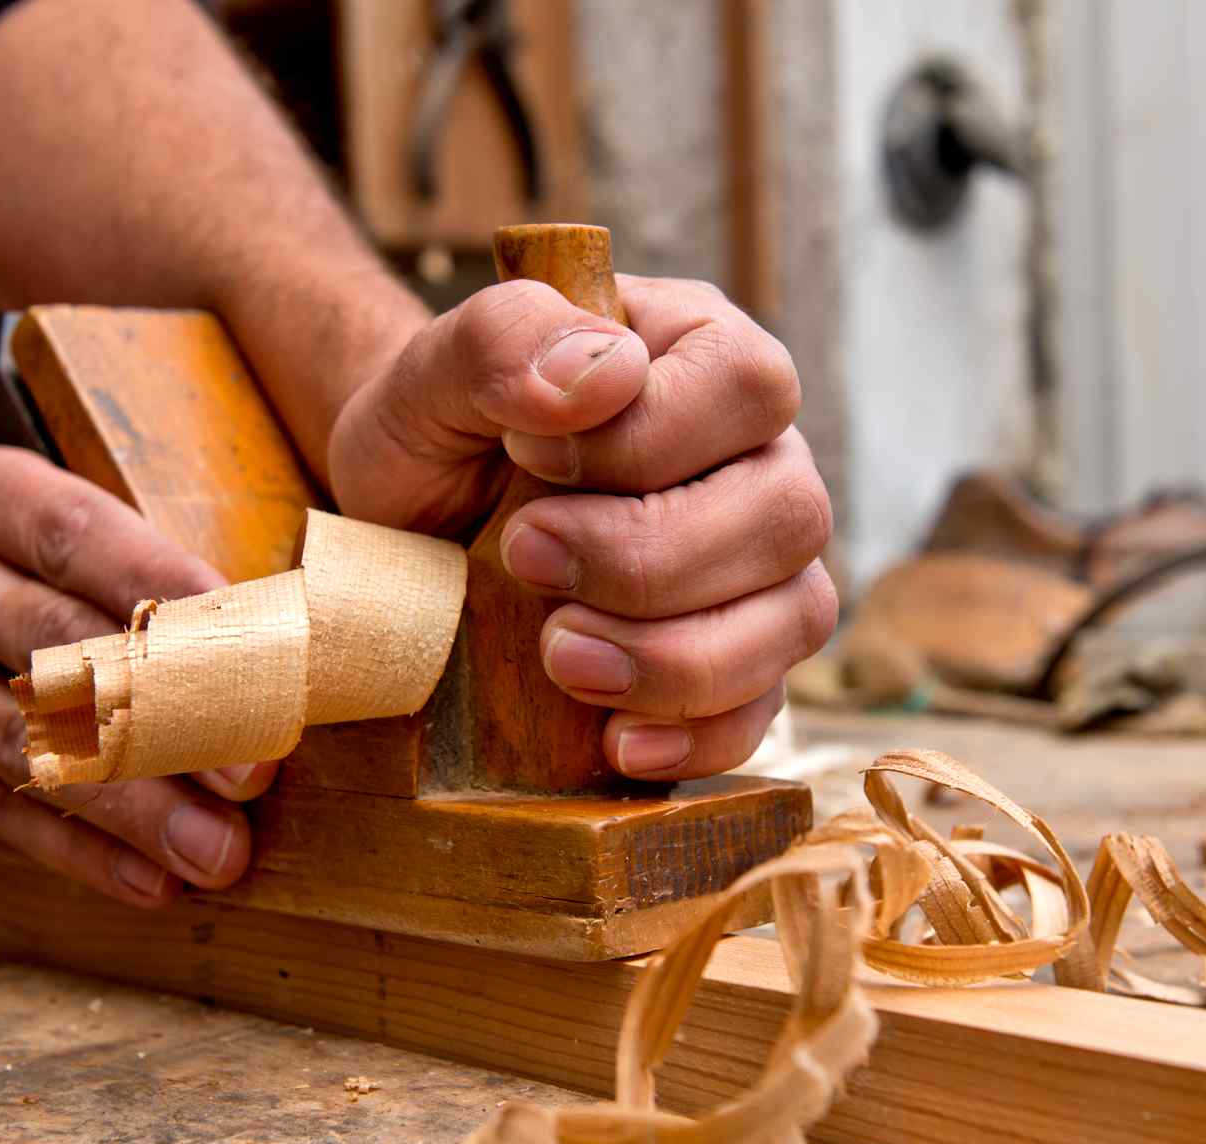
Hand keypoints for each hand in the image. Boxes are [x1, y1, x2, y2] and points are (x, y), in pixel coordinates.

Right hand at [0, 446, 272, 906]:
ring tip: (221, 853)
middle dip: (171, 713)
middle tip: (258, 767)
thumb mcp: (2, 519)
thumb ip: (111, 565)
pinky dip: (84, 856)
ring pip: (35, 750)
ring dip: (139, 809)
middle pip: (62, 651)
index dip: (173, 591)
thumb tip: (258, 642)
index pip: (82, 541)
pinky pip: (3, 818)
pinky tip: (152, 883)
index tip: (260, 641)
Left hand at [328, 276, 836, 779]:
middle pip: (787, 513)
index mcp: (697, 356)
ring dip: (675, 656)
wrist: (411, 531)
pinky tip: (615, 739)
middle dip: (648, 559)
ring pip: (794, 618)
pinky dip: (696, 735)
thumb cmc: (435, 437)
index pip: (746, 384)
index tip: (529, 458)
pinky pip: (763, 710)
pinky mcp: (737, 661)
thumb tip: (605, 371)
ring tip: (559, 657)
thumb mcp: (430, 375)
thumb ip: (502, 341)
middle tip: (523, 559)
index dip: (646, 437)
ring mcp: (760, 568)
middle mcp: (756, 458)